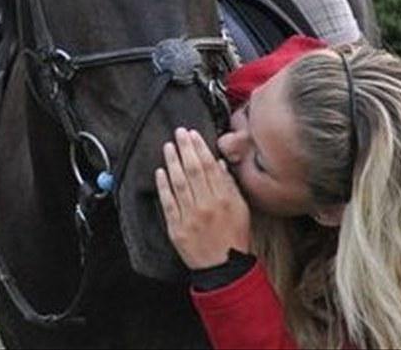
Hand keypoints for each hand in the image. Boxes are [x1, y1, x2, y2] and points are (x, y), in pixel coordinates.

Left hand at [156, 127, 250, 269]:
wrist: (224, 268)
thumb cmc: (235, 236)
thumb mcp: (241, 208)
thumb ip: (229, 185)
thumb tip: (218, 163)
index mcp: (223, 199)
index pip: (209, 166)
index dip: (200, 148)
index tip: (193, 134)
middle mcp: (206, 205)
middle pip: (193, 170)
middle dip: (185, 148)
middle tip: (179, 132)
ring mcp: (189, 217)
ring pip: (179, 183)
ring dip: (172, 162)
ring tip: (168, 146)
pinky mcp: (176, 228)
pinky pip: (168, 203)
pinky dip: (163, 187)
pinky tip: (160, 172)